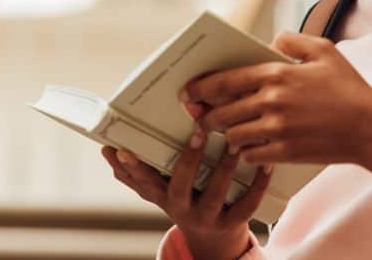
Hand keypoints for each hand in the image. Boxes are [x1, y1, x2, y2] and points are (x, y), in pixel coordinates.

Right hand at [101, 128, 272, 258]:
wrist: (212, 240)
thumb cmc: (184, 199)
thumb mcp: (159, 190)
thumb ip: (135, 172)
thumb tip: (106, 149)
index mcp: (163, 197)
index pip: (144, 182)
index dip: (133, 168)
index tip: (123, 148)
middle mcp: (182, 209)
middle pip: (181, 185)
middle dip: (189, 159)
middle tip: (197, 131)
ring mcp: (209, 217)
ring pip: (216, 193)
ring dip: (224, 166)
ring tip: (234, 141)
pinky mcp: (234, 222)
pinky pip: (247, 204)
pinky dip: (258, 184)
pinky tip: (265, 163)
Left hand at [182, 31, 371, 168]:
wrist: (371, 128)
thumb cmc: (349, 88)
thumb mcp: (325, 51)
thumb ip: (293, 41)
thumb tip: (272, 42)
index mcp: (277, 74)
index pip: (226, 80)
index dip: (201, 86)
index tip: (188, 91)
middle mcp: (272, 101)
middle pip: (222, 111)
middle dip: (205, 116)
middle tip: (200, 118)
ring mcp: (277, 129)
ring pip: (232, 135)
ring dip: (225, 136)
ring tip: (225, 135)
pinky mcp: (285, 152)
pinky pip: (250, 155)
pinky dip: (245, 153)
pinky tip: (247, 150)